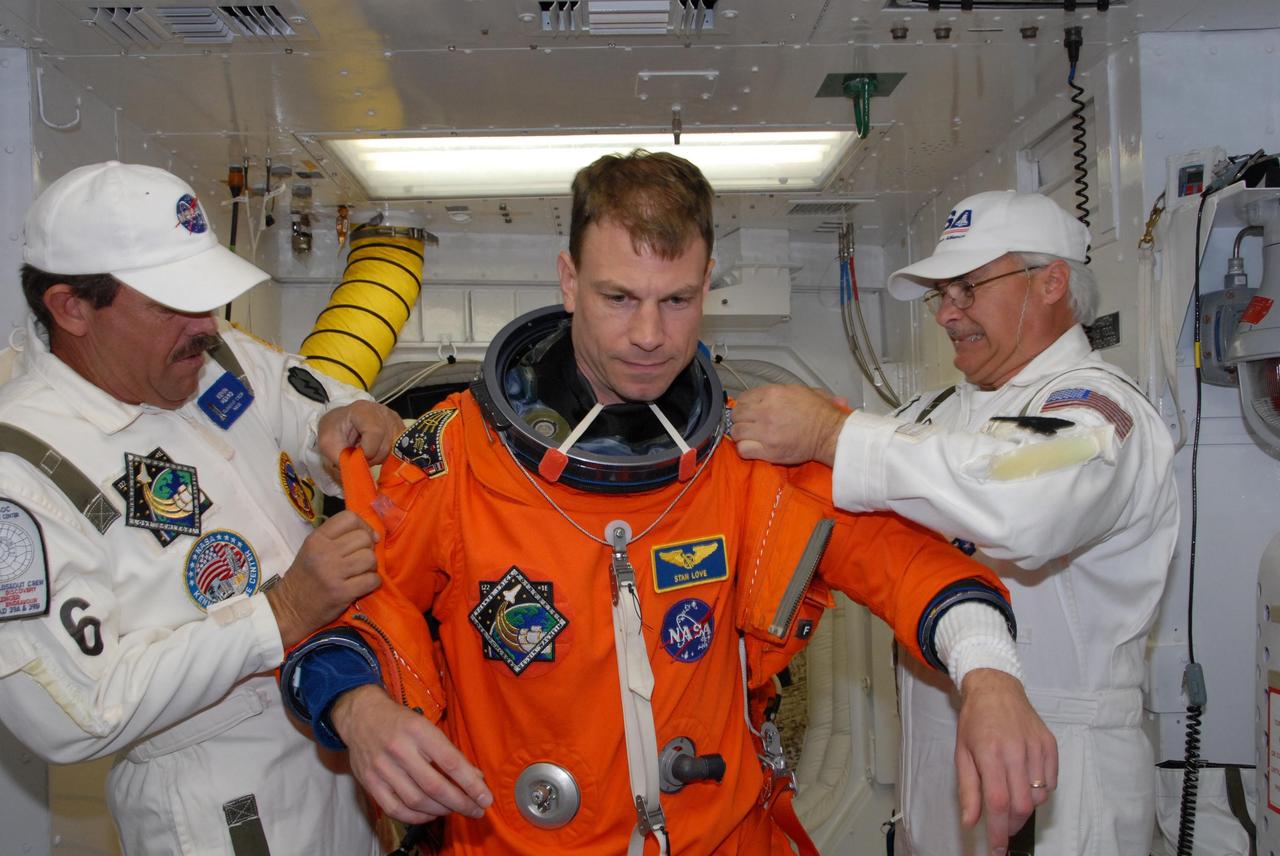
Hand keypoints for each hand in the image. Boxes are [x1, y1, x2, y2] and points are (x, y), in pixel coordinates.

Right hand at [266, 510, 380, 647]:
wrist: (290, 609)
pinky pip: (372, 580)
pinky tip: (362, 585)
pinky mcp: (342, 592)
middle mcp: (324, 552)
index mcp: (316, 539)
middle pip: (363, 538)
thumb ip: (337, 538)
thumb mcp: (312, 550)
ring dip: (370, 567)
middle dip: (368, 549)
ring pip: (370, 558)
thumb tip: (373, 534)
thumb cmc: (305, 578)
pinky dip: (372, 582)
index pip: (349, 518)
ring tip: (359, 573)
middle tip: (359, 560)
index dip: (363, 526)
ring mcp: (333, 573)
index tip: (364, 538)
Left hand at [316, 401, 406, 480]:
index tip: (356, 456)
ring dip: (378, 456)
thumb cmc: (334, 429)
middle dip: (372, 457)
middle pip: (386, 444)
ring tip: (366, 450)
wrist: (341, 421)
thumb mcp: (327, 443)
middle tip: (359, 456)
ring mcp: (394, 420)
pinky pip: (398, 449)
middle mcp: (383, 412)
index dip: (368, 451)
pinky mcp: (400, 429)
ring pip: (393, 449)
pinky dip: (385, 454)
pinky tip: (375, 449)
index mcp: (363, 410)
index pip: (375, 433)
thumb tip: (357, 470)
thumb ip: (340, 457)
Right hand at [332, 685, 492, 824]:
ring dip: (441, 810)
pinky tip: (430, 813)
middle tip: (476, 810)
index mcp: (418, 730)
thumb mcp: (427, 726)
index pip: (451, 763)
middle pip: (435, 786)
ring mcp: (382, 768)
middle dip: (461, 803)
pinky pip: (396, 810)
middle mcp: (399, 750)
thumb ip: (449, 752)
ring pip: (417, 801)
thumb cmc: (400, 722)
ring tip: (455, 809)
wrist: (361, 716)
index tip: (486, 798)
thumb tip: (475, 777)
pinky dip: (417, 817)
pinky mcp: (369, 783)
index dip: (471, 784)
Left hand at [730, 385, 848, 466]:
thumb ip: (787, 389)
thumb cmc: (821, 414)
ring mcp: (765, 431)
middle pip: (736, 414)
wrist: (830, 434)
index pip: (743, 398)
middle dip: (741, 419)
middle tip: (749, 425)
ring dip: (741, 435)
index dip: (744, 406)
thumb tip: (781, 391)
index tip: (749, 412)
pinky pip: (743, 449)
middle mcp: (765, 411)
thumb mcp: (804, 391)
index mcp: (773, 394)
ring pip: (736, 432)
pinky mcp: (768, 450)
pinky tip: (753, 448)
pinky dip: (745, 449)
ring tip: (750, 437)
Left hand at [955, 669, 1057, 854]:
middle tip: (1003, 828)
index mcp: (990, 754)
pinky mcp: (1050, 745)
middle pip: (1023, 805)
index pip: (999, 803)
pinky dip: (1040, 790)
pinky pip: (1052, 782)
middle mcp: (1016, 751)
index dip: (999, 831)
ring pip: (1039, 796)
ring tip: (1012, 797)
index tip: (997, 848)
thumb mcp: (962, 754)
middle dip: (1013, 825)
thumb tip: (970, 822)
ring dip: (1026, 807)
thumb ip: (968, 790)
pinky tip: (1025, 781)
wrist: (996, 689)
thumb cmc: (975, 721)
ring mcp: (1036, 748)